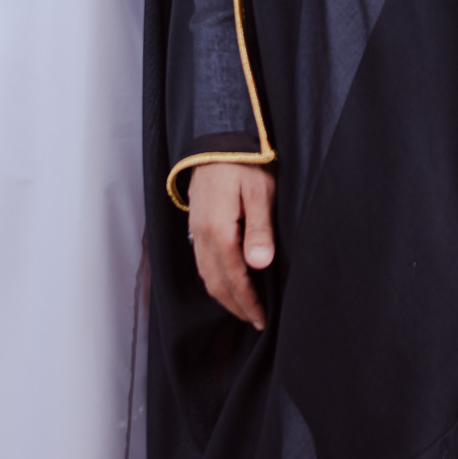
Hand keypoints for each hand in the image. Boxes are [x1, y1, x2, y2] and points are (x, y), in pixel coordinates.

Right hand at [187, 162, 276, 330]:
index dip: (248, 302)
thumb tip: (258, 265)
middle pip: (215, 282)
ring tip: (242, 307)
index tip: (261, 318)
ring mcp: (195, 229)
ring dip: (223, 295)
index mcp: (218, 230)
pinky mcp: (195, 222)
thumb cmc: (243, 162)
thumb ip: (259, 229)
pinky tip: (225, 280)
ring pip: (205, 274)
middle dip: (235, 305)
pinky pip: (201, 260)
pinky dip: (213, 278)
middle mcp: (201, 234)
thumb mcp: (260, 192)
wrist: (215, 138)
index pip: (233, 278)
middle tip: (254, 320)